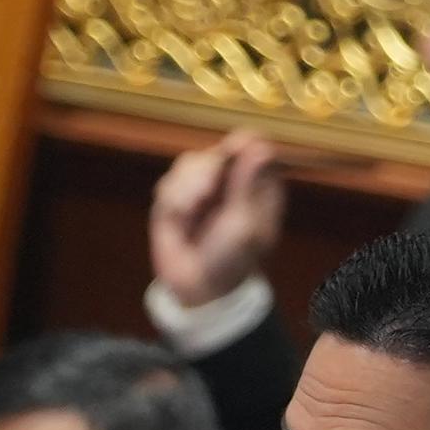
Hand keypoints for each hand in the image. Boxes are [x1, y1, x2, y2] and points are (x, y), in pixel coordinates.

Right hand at [148, 131, 288, 308]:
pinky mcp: (174, 197)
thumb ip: (248, 184)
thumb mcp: (244, 224)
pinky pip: (168, 183)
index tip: (233, 148)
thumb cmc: (232, 259)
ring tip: (189, 214)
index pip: (253, 145)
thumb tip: (261, 147)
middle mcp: (230, 180)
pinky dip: (172, 201)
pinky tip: (178, 221)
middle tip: (204, 194)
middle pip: (216, 151)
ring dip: (186, 188)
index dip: (242, 142)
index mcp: (256, 184)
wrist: (196, 288)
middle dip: (206, 171)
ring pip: (188, 163)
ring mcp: (200, 187)